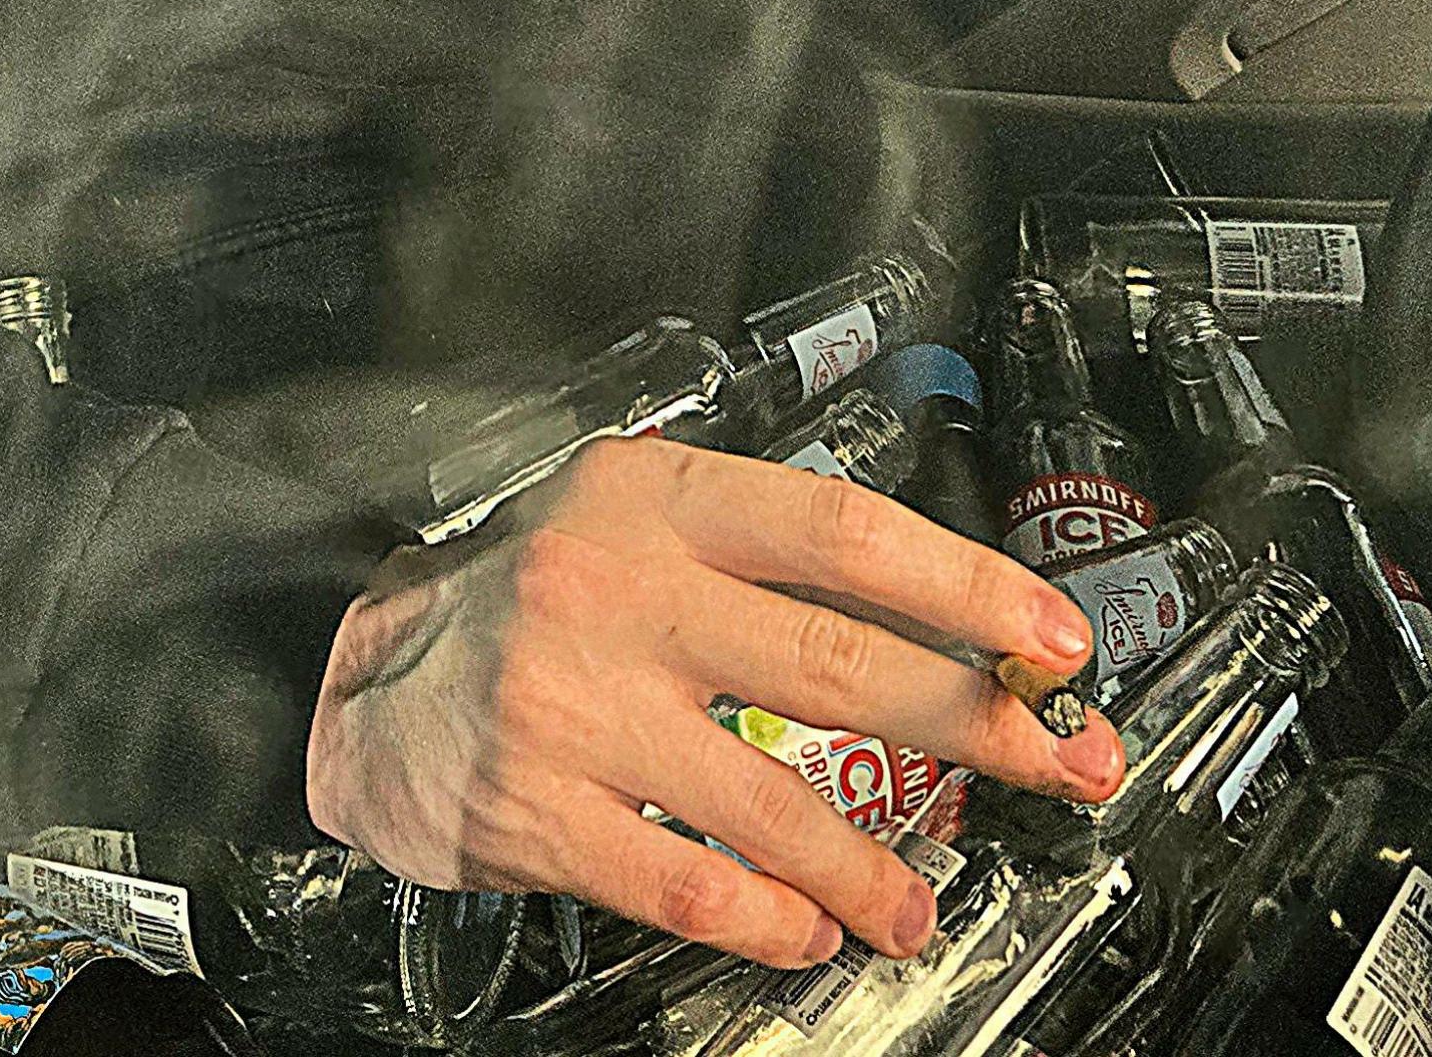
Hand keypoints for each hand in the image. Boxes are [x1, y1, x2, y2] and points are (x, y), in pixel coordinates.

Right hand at [304, 437, 1118, 968]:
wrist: (370, 687)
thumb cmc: (526, 599)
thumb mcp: (626, 521)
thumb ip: (752, 551)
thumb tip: (932, 614)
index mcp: (656, 501)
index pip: (838, 532)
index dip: (962, 583)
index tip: (1050, 639)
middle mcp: (617, 587)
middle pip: (833, 659)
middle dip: (974, 722)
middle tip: (1061, 765)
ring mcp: (575, 700)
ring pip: (768, 795)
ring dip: (871, 865)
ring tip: (918, 905)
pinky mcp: (538, 806)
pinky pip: (683, 880)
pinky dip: (765, 918)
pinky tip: (804, 930)